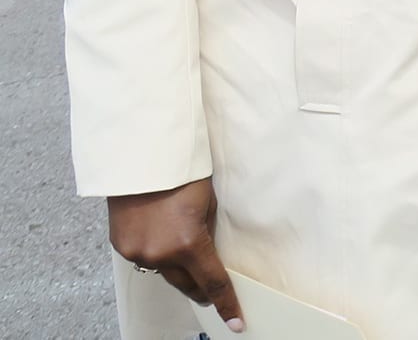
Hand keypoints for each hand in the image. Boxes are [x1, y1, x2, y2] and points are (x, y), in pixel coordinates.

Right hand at [108, 177, 244, 332]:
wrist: (141, 157)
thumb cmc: (181, 172)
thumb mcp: (206, 204)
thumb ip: (206, 233)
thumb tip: (206, 252)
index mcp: (188, 244)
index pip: (212, 282)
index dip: (226, 303)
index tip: (235, 321)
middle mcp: (161, 255)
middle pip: (186, 284)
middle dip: (200, 287)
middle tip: (211, 290)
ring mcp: (138, 253)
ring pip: (164, 272)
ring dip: (176, 266)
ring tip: (182, 247)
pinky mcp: (121, 247)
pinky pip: (144, 258)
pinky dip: (155, 253)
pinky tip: (160, 236)